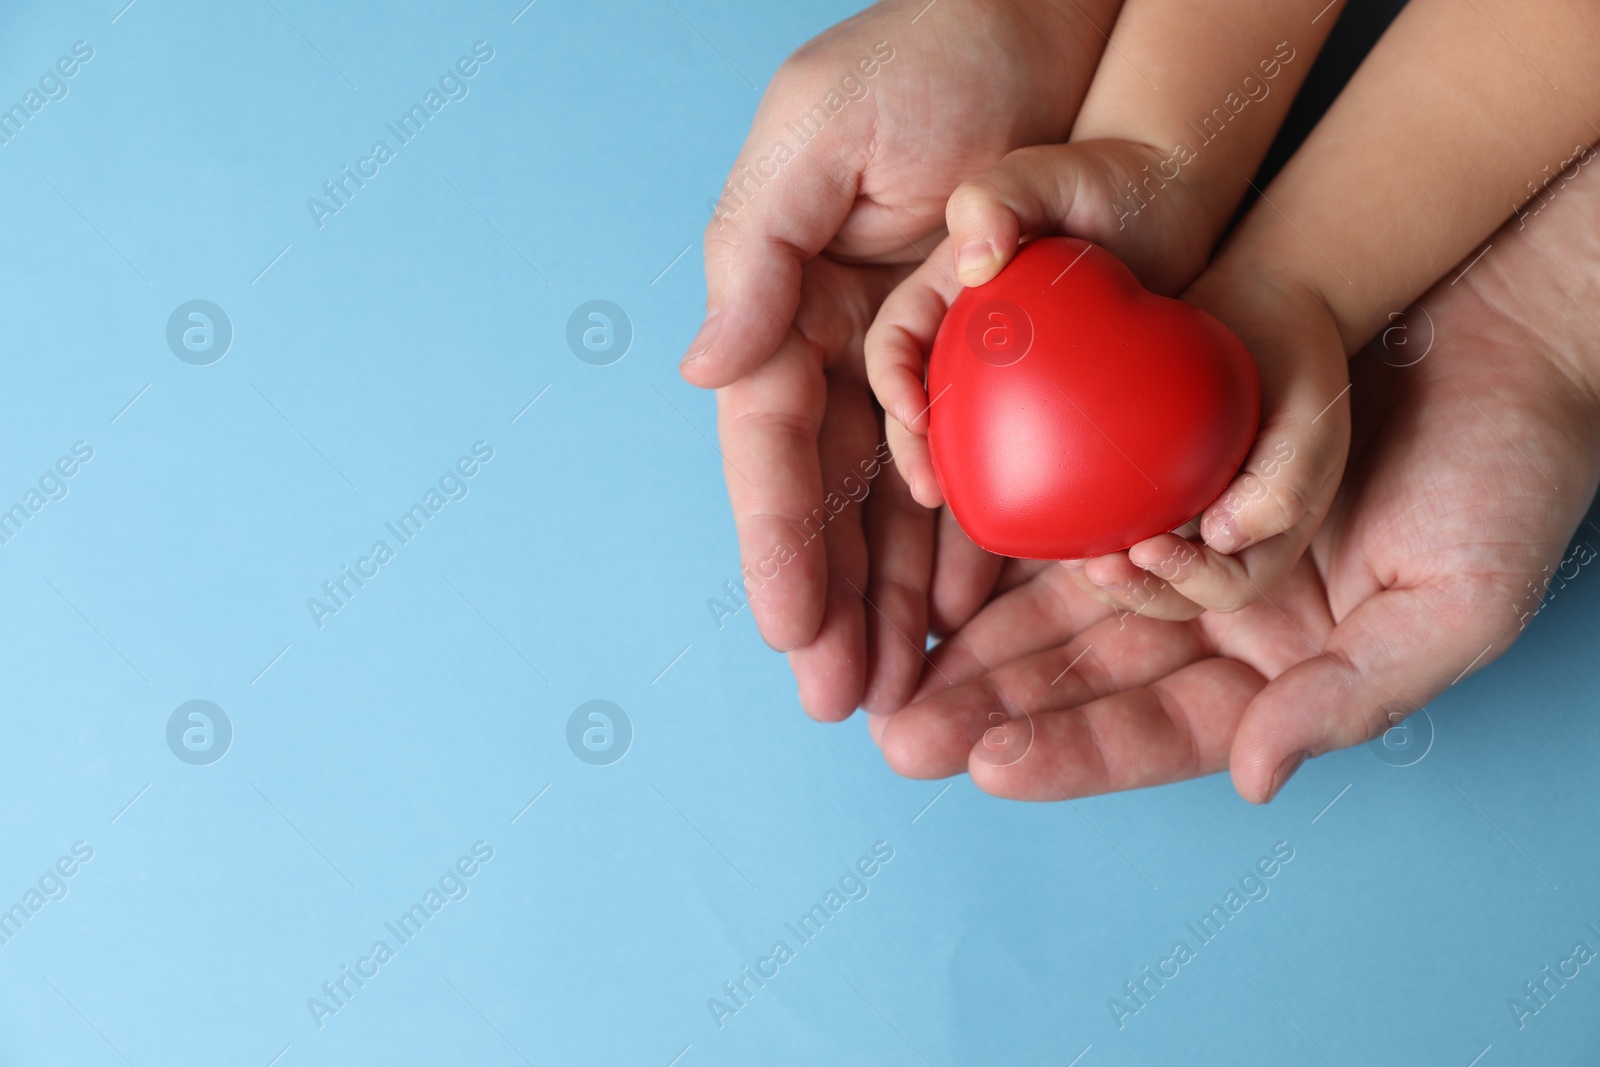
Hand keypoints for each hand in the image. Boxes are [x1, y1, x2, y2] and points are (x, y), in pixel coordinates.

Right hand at [682, 0, 1119, 717]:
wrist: (1072, 23)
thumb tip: (701, 371)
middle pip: (839, 505)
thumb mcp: (817, 129)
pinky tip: (976, 622)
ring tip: (907, 693)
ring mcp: (935, 372)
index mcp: (793, 307)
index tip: (789, 630)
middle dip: (839, 606)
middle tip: (845, 702)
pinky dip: (980, 554)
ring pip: (909, 516)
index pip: (776, 447)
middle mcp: (854, 353)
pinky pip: (990, 482)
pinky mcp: (1014, 376)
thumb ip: (752, 248)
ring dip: (904, 607)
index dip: (779, 541)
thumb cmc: (936, 54)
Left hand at [871, 163, 1599, 801]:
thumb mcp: (1451, 606)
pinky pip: (1068, 503)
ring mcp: (1182, 533)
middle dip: (993, 706)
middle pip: (1084, 674)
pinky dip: (1007, 534)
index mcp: (1280, 669)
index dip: (1073, 751)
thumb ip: (1350, 697)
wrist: (1507, 333)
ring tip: (898, 665)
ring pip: (1057, 599)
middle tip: (901, 733)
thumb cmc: (1508, 475)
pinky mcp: (1156, 457)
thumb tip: (1253, 778)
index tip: (986, 764)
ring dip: (976, 636)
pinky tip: (934, 567)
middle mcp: (1218, 613)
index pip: (1159, 728)